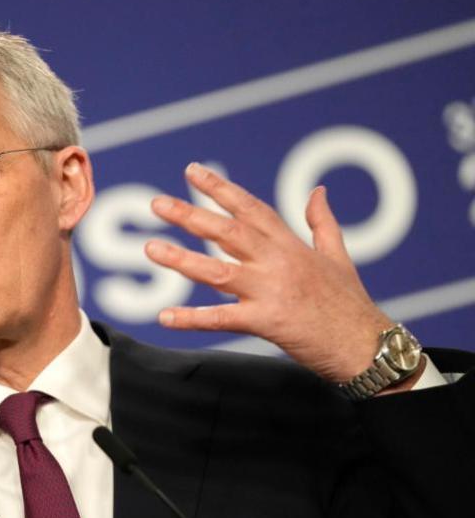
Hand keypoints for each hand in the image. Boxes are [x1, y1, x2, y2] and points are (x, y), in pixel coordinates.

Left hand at [146, 162, 392, 382]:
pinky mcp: (267, 322)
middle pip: (227, 232)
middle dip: (190, 215)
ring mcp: (271, 291)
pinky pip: (222, 319)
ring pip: (217, 271)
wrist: (366, 345)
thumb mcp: (338, 256)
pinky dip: (192, 318)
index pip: (250, 208)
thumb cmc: (351, 304)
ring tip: (151, 248)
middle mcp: (278, 262)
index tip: (192, 172)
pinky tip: (165, 316)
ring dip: (182, 259)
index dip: (220, 189)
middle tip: (157, 203)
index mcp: (290, 245)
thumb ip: (322, 222)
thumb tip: (318, 191)